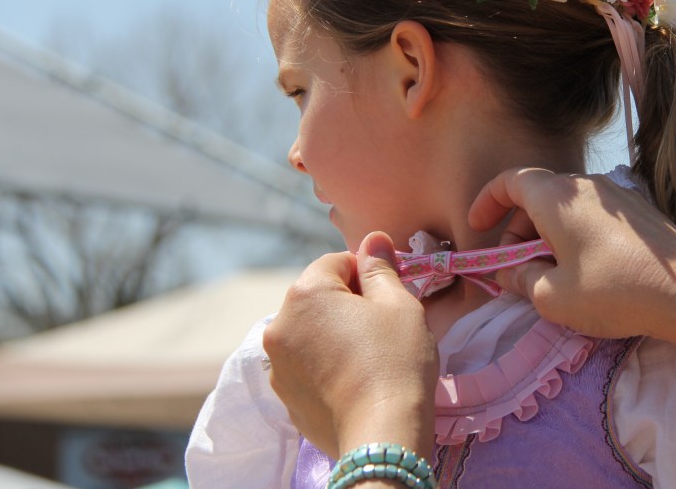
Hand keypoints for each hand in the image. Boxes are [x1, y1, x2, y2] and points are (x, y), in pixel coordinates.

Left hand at [262, 232, 437, 458]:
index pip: (335, 262)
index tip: (388, 296)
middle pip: (317, 297)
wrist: (383, 435)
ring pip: (310, 333)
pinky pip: (306, 366)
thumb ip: (380, 268)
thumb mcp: (398, 305)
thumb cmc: (396, 360)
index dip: (366, 274)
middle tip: (382, 328)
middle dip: (347, 304)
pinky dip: (325, 366)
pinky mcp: (284, 397)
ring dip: (333, 335)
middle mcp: (279, 325)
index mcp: (305, 294)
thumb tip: (373, 239)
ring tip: (368, 358)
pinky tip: (354, 381)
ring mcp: (277, 365)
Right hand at [469, 168, 675, 412]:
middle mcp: (586, 185)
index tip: (477, 229)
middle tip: (514, 265)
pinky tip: (585, 267)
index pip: (510, 182)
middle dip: (517, 227)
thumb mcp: (553, 297)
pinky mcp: (641, 209)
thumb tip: (508, 271)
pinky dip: (576, 233)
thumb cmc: (613, 292)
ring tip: (549, 271)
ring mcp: (617, 193)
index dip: (487, 202)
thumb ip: (521, 279)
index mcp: (557, 197)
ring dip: (547, 232)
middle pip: (538, 194)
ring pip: (568, 205)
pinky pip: (594, 213)